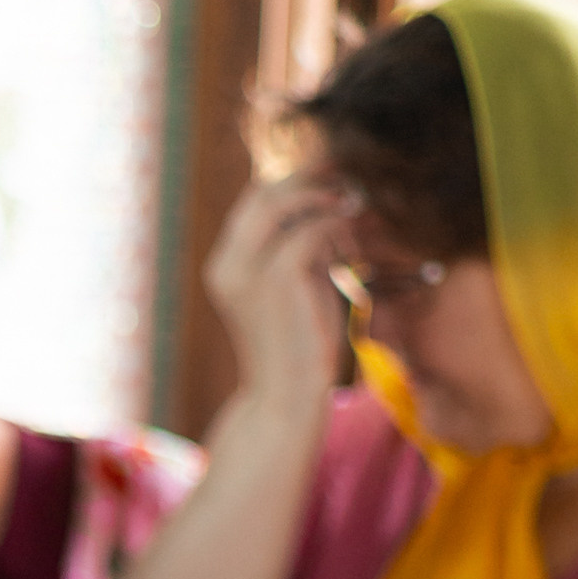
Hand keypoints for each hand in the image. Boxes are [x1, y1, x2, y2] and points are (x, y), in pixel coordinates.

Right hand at [203, 170, 353, 412]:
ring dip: (327, 205)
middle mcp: (229, 264)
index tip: (330, 181)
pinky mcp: (280, 278)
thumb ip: (298, 249)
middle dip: (310, 180)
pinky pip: (314, 229)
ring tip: (353, 222)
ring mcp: (249, 270)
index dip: (293, 182)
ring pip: (288, 202)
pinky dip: (338, 231)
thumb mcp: (291, 290)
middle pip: (266, 191)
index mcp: (225, 267)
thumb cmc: (296, 347)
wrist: (286, 398)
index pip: (254, 201)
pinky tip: (352, 252)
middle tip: (347, 189)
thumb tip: (329, 204)